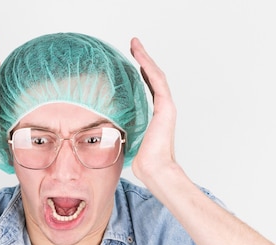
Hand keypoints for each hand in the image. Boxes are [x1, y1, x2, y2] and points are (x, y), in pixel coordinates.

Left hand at [129, 38, 177, 182]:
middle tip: (133, 45)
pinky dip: (148, 67)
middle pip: (153, 77)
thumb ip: (125, 130)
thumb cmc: (144, 162)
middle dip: (143, 59)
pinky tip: (140, 57)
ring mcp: (166, 107)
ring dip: (145, 58)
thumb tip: (108, 131)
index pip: (149, 87)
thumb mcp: (130, 140)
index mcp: (156, 115)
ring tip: (134, 45)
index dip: (141, 72)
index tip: (133, 62)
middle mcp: (164, 108)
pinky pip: (157, 81)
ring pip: (155, 75)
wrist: (155, 169)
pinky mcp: (166, 108)